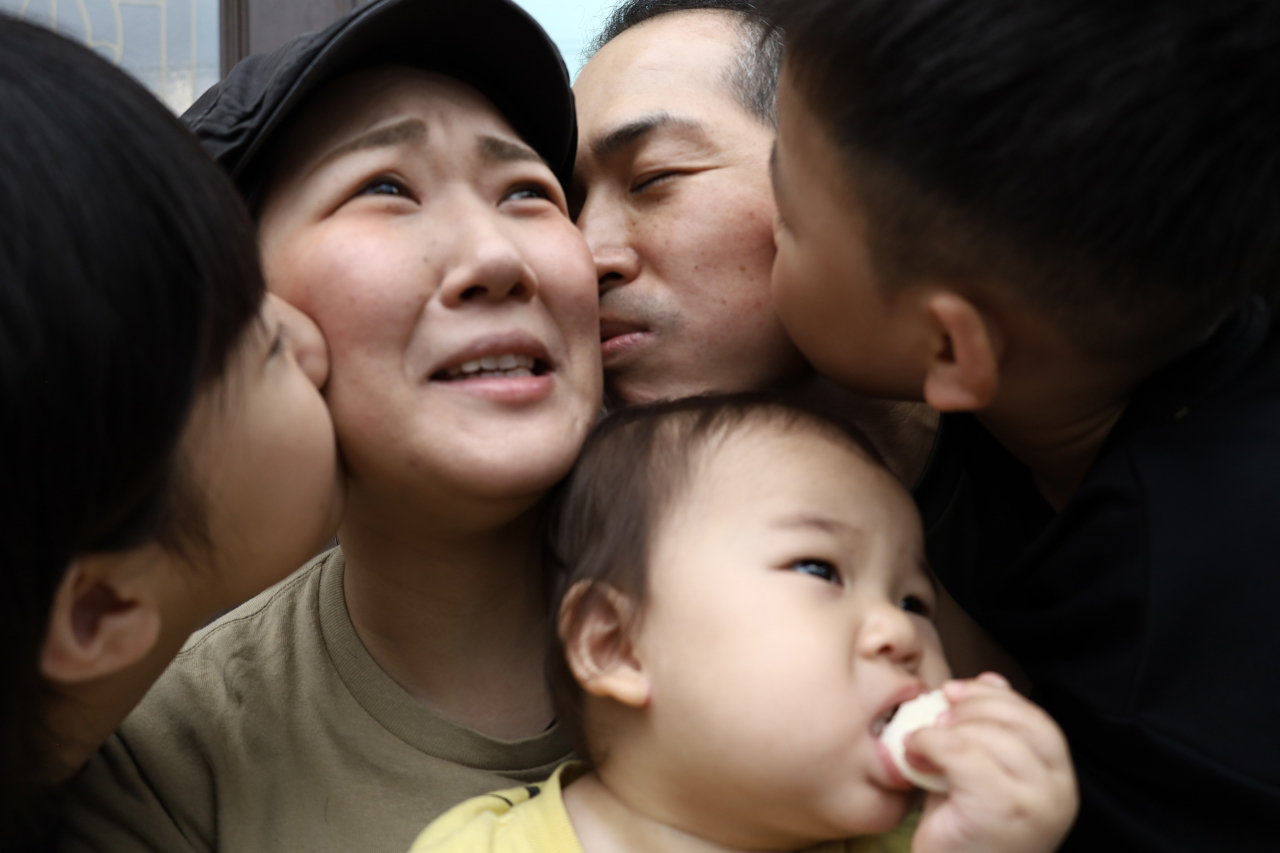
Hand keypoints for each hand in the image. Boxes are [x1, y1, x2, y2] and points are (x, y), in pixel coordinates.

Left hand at [907, 673, 1076, 852]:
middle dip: (975, 707)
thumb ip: (990, 732)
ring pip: (992, 737)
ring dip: (949, 728)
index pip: (1038, 721)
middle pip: (1021, 723)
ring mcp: (1036, 805)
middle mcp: (1059, 794)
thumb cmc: (963, 833)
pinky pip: (965, 757)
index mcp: (1059, 782)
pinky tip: (916, 752)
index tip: (958, 690)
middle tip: (940, 711)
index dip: (998, 698)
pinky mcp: (1002, 812)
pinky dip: (934, 744)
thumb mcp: (982, 774)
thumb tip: (991, 678)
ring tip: (923, 738)